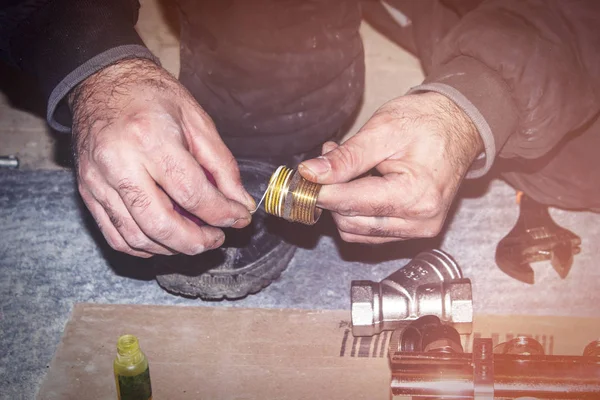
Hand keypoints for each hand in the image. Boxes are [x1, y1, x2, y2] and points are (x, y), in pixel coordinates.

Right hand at [69, 58, 254, 257]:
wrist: (102, 81)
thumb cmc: (151, 95)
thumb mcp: (197, 120)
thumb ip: (222, 165)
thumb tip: (240, 203)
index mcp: (150, 138)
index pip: (191, 193)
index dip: (221, 213)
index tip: (239, 218)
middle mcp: (119, 163)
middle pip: (161, 224)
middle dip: (196, 241)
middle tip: (217, 238)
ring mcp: (98, 181)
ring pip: (137, 237)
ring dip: (173, 248)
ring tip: (196, 238)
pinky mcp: (87, 192)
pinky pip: (116, 236)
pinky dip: (145, 246)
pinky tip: (166, 239)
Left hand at [298, 92, 481, 243]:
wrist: (459, 125)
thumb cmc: (426, 122)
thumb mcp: (382, 130)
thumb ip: (345, 157)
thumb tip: (310, 174)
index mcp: (414, 196)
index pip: (349, 204)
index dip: (321, 190)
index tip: (305, 176)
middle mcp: (419, 221)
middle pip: (350, 223)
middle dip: (333, 194)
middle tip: (329, 162)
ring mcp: (419, 229)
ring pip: (357, 231)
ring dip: (343, 204)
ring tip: (348, 168)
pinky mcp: (414, 230)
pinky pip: (371, 231)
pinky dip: (357, 211)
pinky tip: (360, 183)